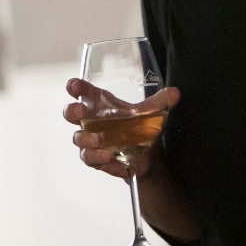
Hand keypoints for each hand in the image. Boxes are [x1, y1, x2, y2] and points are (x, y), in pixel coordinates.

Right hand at [63, 78, 180, 179]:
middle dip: (72, 111)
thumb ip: (161, 102)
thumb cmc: (140, 127)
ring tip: (100, 140)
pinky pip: (90, 159)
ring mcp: (91, 140)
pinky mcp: (96, 158)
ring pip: (78, 139)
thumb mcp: (151, 113)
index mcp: (99, 104)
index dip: (75, 87)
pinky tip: (109, 157)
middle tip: (81, 112)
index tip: (74, 86)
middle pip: (70, 114)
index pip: (82, 92)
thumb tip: (176, 92)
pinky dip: (97, 158)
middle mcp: (91, 121)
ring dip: (86, 139)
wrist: (146, 156)